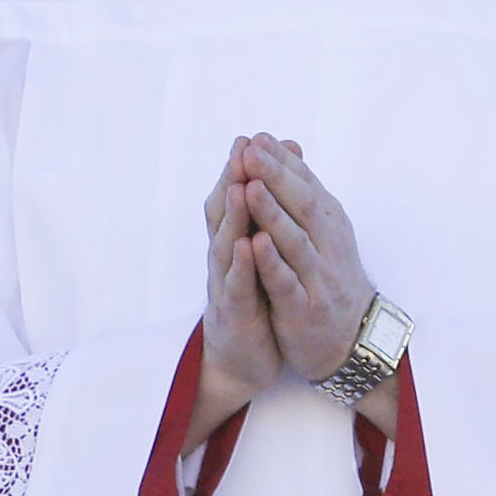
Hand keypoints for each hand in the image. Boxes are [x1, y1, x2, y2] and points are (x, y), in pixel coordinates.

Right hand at [192, 160, 285, 445]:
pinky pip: (237, 287)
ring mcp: (225, 285)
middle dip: (232, 181)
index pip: (234, 200)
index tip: (252, 137)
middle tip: (241, 149)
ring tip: (239, 187)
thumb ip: (260, 220)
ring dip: (232, 217)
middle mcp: (226, 259)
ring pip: (227, 246)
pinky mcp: (234, 313)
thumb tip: (271, 179)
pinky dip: (242, 266)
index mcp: (235, 243)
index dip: (240, 170)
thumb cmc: (251, 299)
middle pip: (225, 215)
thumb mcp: (258, 255)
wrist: (242, 358)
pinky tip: (249, 247)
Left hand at [233, 136, 378, 381]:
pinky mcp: (305, 307)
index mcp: (329, 223)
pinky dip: (272, 263)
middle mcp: (328, 243)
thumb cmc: (330, 277)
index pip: (306, 185)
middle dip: (276, 177)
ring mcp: (318, 275)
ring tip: (252, 187)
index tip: (258, 138)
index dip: (282, 163)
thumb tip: (287, 148)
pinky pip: (287, 282)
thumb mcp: (323, 232)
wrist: (354, 336)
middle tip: (253, 151)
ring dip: (273, 213)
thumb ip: (304, 194)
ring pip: (294, 240)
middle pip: (302, 205)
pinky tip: (257, 245)